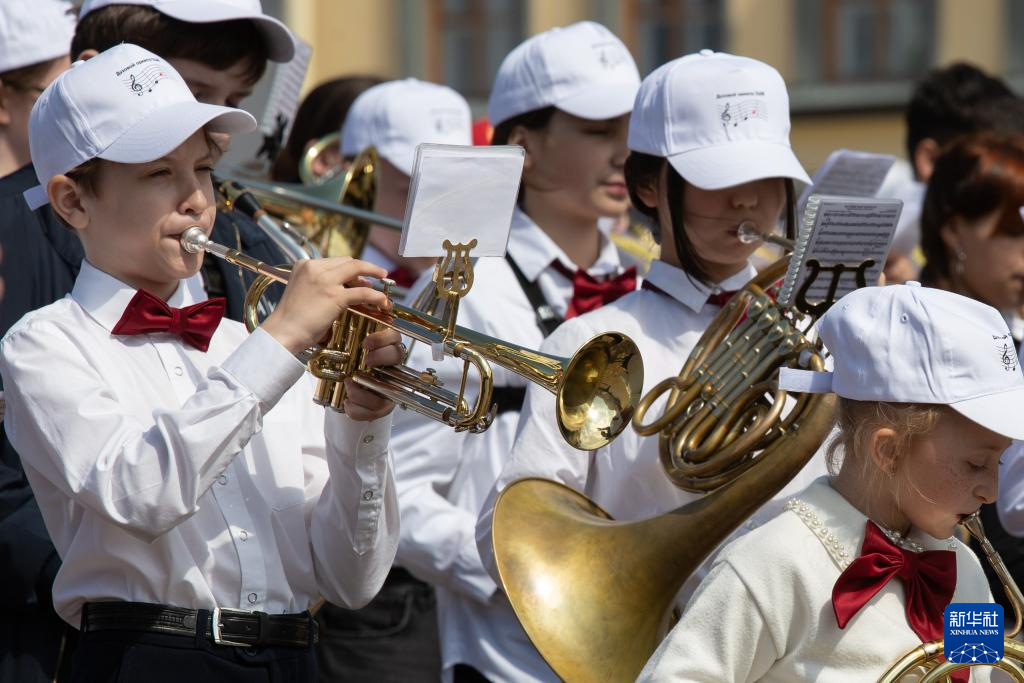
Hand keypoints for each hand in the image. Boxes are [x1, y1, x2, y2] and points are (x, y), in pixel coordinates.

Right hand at [261, 257, 390, 354]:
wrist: (282, 332)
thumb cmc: (291, 319)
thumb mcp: (302, 293)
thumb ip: (319, 286)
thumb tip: (345, 288)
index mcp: (304, 265)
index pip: (334, 261)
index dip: (351, 267)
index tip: (361, 276)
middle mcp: (314, 268)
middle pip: (348, 261)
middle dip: (365, 268)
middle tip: (377, 276)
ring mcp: (325, 281)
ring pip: (357, 270)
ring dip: (374, 274)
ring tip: (384, 283)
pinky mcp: (334, 296)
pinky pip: (363, 292)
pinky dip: (376, 296)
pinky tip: (383, 301)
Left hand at [342, 328, 403, 420]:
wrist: (335, 394)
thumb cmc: (340, 368)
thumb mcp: (339, 351)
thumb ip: (341, 339)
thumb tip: (332, 328)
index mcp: (382, 348)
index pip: (393, 336)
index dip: (382, 338)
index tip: (366, 343)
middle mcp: (390, 366)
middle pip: (397, 355)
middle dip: (381, 357)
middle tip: (365, 361)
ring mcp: (389, 386)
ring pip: (387, 389)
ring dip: (363, 391)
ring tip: (348, 386)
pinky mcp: (384, 405)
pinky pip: (376, 410)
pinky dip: (358, 409)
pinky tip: (347, 403)